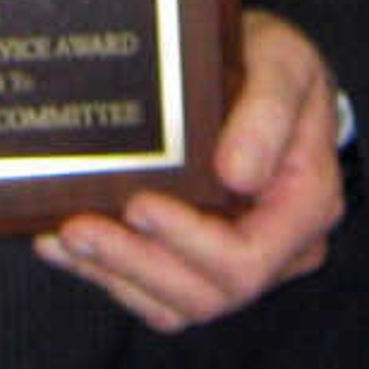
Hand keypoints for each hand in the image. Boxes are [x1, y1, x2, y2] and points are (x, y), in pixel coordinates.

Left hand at [37, 11, 343, 330]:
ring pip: (176, 304)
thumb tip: (237, 175)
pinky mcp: (202, 264)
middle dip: (136, 263)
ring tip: (61, 236)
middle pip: (208, 293)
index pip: (248, 257)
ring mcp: (241, 263)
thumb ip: (269, 112)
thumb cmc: (276, 66)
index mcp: (307, 206)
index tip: (139, 205)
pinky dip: (108, 274)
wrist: (264, 74)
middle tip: (77, 226)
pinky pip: (156, 293)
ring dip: (114, 274)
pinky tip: (63, 245)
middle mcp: (281, 250)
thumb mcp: (285, 64)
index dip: (189, 242)